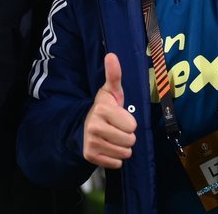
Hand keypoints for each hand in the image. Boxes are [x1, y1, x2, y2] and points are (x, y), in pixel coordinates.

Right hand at [83, 53, 136, 168]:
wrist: (85, 126)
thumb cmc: (105, 108)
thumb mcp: (111, 91)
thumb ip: (114, 75)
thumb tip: (112, 55)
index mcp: (102, 110)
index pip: (132, 125)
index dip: (130, 122)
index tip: (121, 117)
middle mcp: (94, 126)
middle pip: (130, 141)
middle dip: (128, 136)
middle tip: (118, 129)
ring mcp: (91, 142)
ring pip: (124, 153)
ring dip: (123, 148)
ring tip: (114, 138)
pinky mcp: (90, 156)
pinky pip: (116, 163)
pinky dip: (115, 158)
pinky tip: (108, 147)